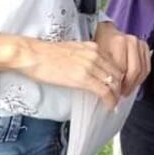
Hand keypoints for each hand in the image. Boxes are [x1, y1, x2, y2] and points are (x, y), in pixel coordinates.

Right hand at [0, 34, 125, 109]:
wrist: (33, 55)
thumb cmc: (47, 55)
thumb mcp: (74, 51)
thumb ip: (86, 58)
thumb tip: (93, 71)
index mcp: (93, 47)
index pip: (115, 63)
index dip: (119, 77)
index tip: (117, 86)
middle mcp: (95, 54)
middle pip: (118, 73)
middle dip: (120, 87)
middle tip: (118, 97)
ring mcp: (90, 65)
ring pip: (114, 83)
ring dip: (116, 95)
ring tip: (113, 103)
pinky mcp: (83, 78)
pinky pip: (104, 91)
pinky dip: (110, 100)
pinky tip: (109, 106)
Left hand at [94, 21, 151, 96]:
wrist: (106, 32)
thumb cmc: (100, 45)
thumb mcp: (97, 56)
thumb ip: (104, 70)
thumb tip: (108, 90)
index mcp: (118, 42)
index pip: (121, 69)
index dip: (117, 84)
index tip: (112, 93)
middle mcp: (131, 41)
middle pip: (134, 70)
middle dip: (128, 85)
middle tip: (121, 94)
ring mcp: (139, 43)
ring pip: (142, 70)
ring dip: (135, 83)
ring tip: (126, 90)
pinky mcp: (145, 47)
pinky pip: (147, 67)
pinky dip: (141, 78)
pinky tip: (133, 82)